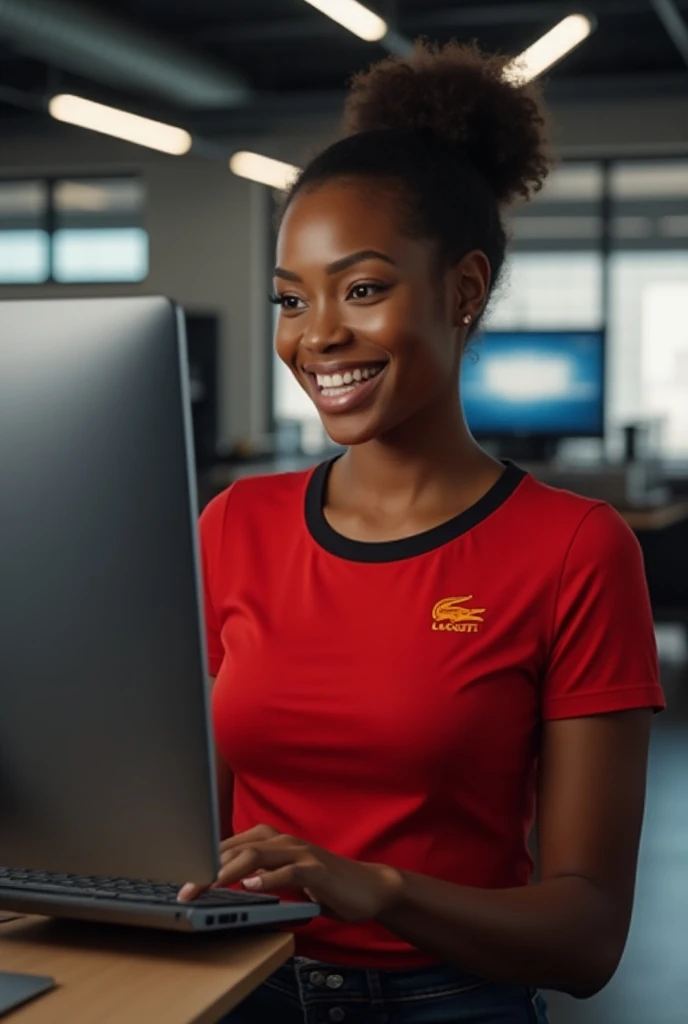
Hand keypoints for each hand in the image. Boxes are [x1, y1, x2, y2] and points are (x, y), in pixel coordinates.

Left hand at [177, 824, 402, 922]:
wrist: (366, 887)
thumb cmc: (320, 883)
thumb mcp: (281, 877)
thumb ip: (254, 875)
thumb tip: (218, 882)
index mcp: (269, 839)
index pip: (226, 847)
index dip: (200, 861)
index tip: (179, 880)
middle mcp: (281, 840)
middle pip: (236, 849)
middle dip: (206, 868)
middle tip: (185, 889)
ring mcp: (299, 851)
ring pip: (257, 855)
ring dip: (229, 872)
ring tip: (208, 886)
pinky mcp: (316, 868)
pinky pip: (288, 870)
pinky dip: (268, 879)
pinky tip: (252, 887)